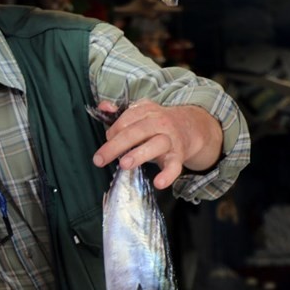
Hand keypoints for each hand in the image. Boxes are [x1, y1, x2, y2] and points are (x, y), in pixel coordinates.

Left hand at [92, 100, 221, 189]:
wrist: (189, 127)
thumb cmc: (156, 124)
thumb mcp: (140, 113)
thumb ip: (119, 113)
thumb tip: (103, 107)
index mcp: (146, 110)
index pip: (125, 120)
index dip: (113, 132)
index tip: (107, 142)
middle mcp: (159, 122)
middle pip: (136, 132)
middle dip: (115, 145)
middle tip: (100, 159)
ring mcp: (170, 139)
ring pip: (156, 144)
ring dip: (139, 154)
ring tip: (125, 164)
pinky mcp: (178, 155)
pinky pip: (175, 165)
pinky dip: (168, 174)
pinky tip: (159, 182)